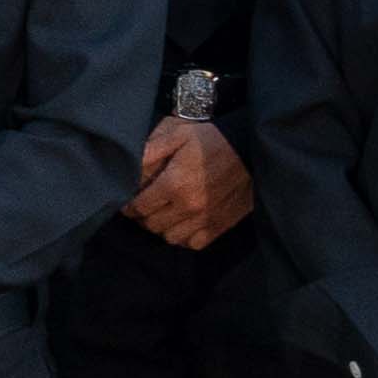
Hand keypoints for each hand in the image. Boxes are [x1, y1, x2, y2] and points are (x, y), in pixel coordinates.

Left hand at [128, 115, 252, 251]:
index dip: (128, 206)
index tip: (127, 201)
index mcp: (175, 184)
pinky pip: (193, 243)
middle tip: (144, 206)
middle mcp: (189, 206)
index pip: (139, 207)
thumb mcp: (177, 134)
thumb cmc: (211, 139)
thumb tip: (128, 167)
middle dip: (142, 216)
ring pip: (170, 237)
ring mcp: (206, 219)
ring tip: (162, 214)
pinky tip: (182, 223)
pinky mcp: (220, 225)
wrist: (250, 149)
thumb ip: (151, 151)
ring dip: (162, 227)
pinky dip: (184, 237)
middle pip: (151, 225)